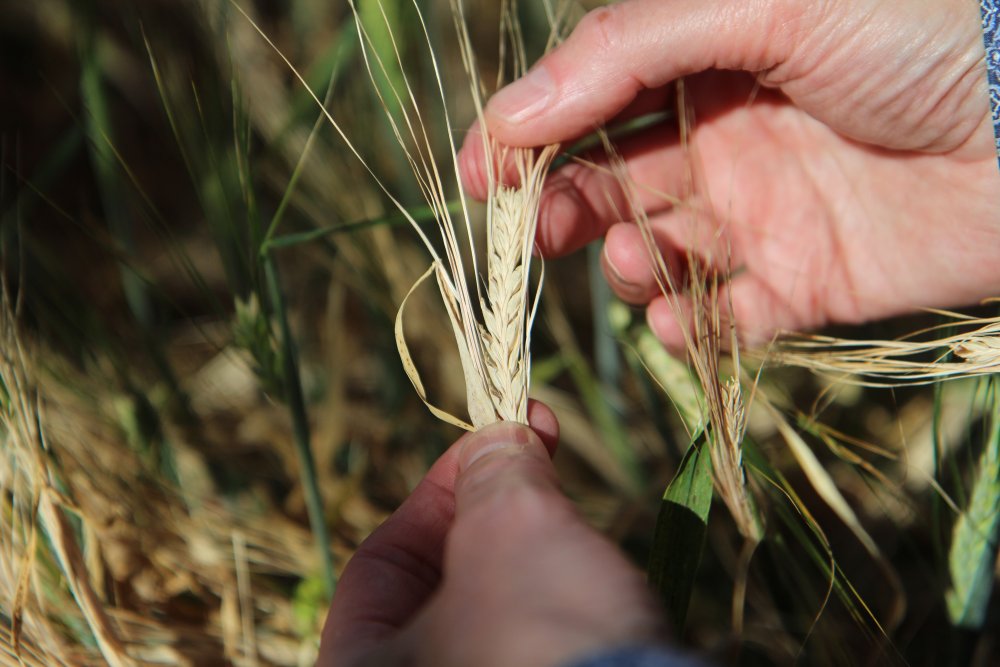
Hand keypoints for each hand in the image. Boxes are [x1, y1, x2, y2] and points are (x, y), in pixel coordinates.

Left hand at [318, 403, 662, 666]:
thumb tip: (503, 437)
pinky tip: (594, 562)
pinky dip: (559, 591)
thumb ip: (492, 473)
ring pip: (497, 609)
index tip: (494, 437)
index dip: (439, 486)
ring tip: (569, 501)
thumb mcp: (508, 528)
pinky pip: (537, 637)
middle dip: (493, 506)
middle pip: (442, 580)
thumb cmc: (543, 631)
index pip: (383, 560)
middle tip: (538, 447)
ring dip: (532, 545)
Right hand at [459, 0, 999, 346]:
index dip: (524, 139)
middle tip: (544, 233)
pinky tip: (684, 319)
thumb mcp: (761, 0)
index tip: (479, 181)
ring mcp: (763, 216)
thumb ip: (629, 47)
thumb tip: (512, 109)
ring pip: (658, 256)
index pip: (588, 103)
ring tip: (637, 260)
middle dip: (565, 212)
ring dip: (628, 268)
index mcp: (704, 65)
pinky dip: (692, 327)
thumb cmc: (916, 31)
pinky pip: (727, 317)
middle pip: (610, 186)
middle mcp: (723, 140)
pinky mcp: (807, 283)